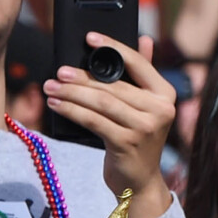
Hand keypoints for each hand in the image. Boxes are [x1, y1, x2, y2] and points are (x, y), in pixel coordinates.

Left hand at [44, 33, 176, 217]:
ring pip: (102, 103)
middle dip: (82, 78)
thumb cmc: (138, 138)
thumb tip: (144, 38)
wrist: (139, 180)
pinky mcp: (127, 144)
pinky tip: (57, 105)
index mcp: (166, 95)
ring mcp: (145, 129)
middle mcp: (161, 111)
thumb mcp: (145, 106)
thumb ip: (143, 74)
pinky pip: (94, 121)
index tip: (89, 37)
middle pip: (114, 86)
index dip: (113, 47)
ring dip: (72, 93)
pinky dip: (72, 111)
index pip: (139, 64)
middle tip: (58, 72)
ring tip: (51, 87)